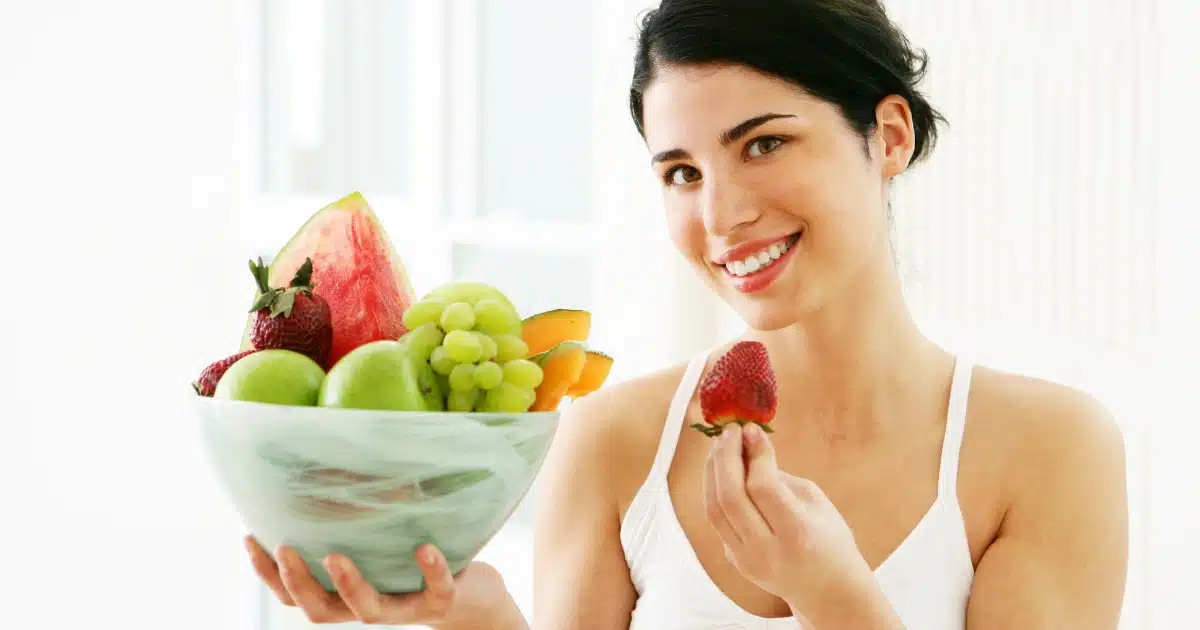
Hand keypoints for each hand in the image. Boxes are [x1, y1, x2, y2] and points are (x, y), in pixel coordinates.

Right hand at [245, 536, 515, 627]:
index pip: (295, 593)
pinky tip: (425, 546)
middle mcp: (369, 607)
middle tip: (285, 548)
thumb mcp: (379, 538)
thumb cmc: (412, 557)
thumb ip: (353, 517)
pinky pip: (435, 590)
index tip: (250, 537)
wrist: (471, 594)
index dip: (268, 574)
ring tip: (335, 556)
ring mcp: (405, 608)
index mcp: (346, 593)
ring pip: (368, 612)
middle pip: (320, 611)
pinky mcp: (441, 601)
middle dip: (298, 582)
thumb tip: (322, 459)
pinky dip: (429, 569)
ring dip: (350, 586)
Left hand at [703, 423, 884, 623]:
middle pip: (731, 498)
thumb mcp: (816, 502)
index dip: (755, 453)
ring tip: (720, 445)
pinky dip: (715, 490)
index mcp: (797, 533)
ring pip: (715, 509)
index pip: (763, 488)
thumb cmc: (829, 538)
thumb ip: (779, 477)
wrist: (828, 590)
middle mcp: (767, 550)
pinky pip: (717, 520)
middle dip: (726, 457)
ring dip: (713, 471)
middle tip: (730, 430)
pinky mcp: (735, 561)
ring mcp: (747, 560)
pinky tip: (721, 469)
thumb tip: (747, 445)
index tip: (752, 429)